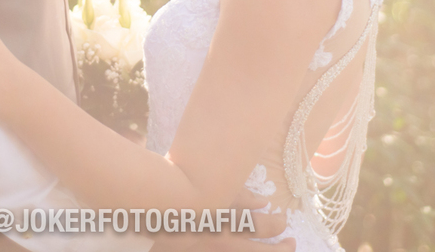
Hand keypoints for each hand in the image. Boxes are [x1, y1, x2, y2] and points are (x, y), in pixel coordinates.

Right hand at [149, 189, 293, 251]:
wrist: (145, 210)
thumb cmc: (179, 190)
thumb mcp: (211, 189)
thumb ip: (238, 194)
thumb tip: (263, 201)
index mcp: (231, 221)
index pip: (269, 227)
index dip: (279, 223)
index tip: (282, 218)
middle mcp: (226, 243)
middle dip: (283, 248)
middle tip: (290, 242)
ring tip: (276, 249)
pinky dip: (242, 251)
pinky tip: (243, 248)